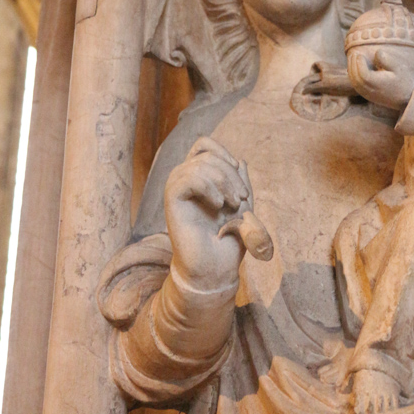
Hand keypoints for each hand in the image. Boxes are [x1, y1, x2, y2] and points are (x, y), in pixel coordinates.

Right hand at [165, 137, 251, 288]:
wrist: (216, 268)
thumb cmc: (228, 240)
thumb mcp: (242, 206)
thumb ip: (240, 182)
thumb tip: (240, 160)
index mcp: (199, 179)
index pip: (203, 145)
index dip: (221, 151)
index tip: (237, 170)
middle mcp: (185, 181)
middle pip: (206, 154)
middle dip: (230, 172)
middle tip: (240, 198)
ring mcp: (176, 190)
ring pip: (198, 164)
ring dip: (223, 180)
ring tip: (232, 203)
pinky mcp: (171, 202)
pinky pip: (187, 179)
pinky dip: (208, 187)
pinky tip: (218, 205)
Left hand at [347, 49, 413, 110]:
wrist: (406, 98)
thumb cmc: (403, 81)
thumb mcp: (398, 69)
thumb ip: (387, 60)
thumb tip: (377, 51)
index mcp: (377, 84)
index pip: (363, 74)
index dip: (359, 63)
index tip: (360, 53)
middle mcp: (370, 90)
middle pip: (356, 78)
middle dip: (353, 64)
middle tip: (354, 53)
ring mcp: (368, 94)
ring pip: (354, 83)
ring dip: (351, 70)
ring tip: (352, 58)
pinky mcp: (367, 96)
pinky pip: (356, 86)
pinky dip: (353, 76)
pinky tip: (355, 67)